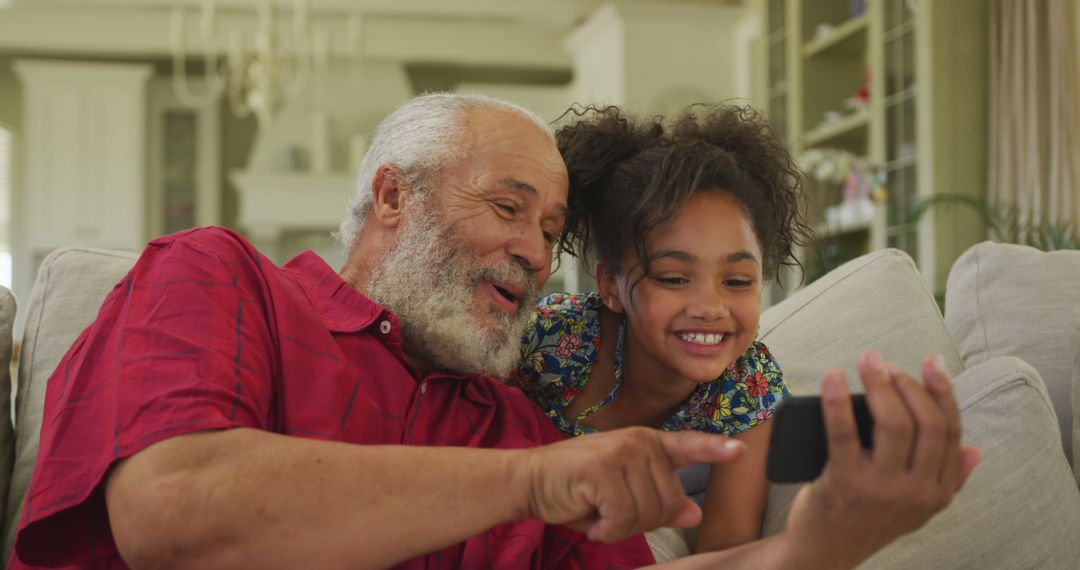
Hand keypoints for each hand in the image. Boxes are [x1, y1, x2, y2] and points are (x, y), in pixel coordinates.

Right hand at [519, 427, 745, 542]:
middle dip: (640, 522)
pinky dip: (606, 530)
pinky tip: (590, 520)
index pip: (687, 446)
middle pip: (669, 502)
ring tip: (596, 514)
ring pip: (646, 513)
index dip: (714, 449)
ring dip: (620, 528)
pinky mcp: (604, 469)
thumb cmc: (575, 489)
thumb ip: (657, 500)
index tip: (739, 450)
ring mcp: (622, 452)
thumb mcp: (622, 494)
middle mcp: (638, 441)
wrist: (528, 481)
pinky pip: (623, 517)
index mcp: (646, 443)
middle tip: (610, 516)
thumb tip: (693, 514)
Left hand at [784, 350, 980, 567]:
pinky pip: (844, 433)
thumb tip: (976, 450)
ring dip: (880, 384)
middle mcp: (917, 492)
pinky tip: (833, 376)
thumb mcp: (917, 507)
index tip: (932, 362)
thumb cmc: (868, 518)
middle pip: (926, 423)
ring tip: (868, 361)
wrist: (825, 550)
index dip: (943, 392)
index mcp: (939, 492)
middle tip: (886, 364)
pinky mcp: (846, 484)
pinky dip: (837, 400)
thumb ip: (949, 480)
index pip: (951, 432)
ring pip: (893, 423)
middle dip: (909, 384)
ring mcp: (882, 489)